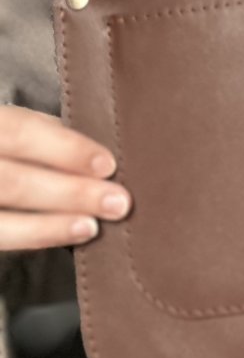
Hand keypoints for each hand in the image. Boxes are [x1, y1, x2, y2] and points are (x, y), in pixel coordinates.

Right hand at [0, 105, 131, 250]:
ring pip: (0, 220)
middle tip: (117, 202)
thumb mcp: (2, 120)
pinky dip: (32, 237)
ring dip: (51, 225)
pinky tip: (62, 238)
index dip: (65, 148)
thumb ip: (36, 130)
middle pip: (12, 181)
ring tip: (91, 227)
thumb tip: (87, 148)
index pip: (19, 131)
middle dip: (70, 192)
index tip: (107, 164)